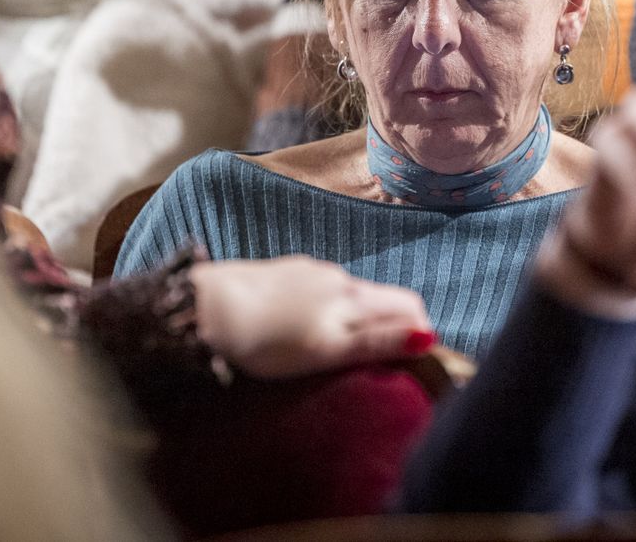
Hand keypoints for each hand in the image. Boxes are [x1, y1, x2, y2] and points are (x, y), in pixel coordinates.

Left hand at [191, 256, 433, 378]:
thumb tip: (427, 337)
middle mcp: (338, 277)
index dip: (420, 333)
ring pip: (351, 294)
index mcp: (353, 297)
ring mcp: (310, 271)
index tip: (413, 364)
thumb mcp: (327, 351)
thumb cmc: (267, 340)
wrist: (208, 309)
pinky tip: (303, 327)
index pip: (409, 305)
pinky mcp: (284, 272)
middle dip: (392, 325)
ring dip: (358, 318)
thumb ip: (377, 342)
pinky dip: (328, 310)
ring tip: (339, 348)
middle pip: (382, 298)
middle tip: (382, 363)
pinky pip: (321, 290)